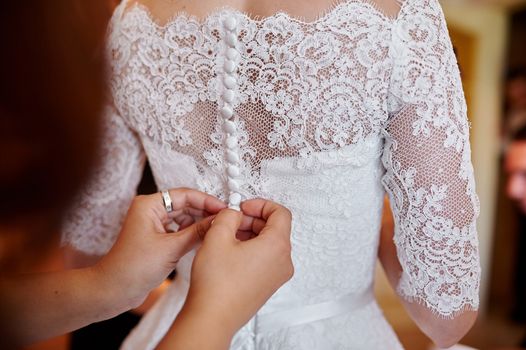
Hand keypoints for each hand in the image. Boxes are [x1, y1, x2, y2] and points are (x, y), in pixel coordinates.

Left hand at [93, 188, 226, 308]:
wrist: (114, 290)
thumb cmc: (133, 268)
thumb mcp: (171, 248)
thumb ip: (197, 233)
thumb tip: (218, 221)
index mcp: (148, 205)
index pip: (184, 195)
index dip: (206, 201)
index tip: (223, 208)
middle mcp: (150, 210)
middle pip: (185, 204)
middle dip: (204, 212)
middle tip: (224, 220)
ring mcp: (153, 224)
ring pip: (183, 217)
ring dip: (199, 223)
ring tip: (217, 230)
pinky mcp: (156, 237)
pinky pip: (179, 229)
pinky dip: (191, 233)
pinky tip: (204, 239)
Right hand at [180, 199, 293, 335]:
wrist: (212, 318)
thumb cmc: (217, 284)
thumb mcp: (218, 235)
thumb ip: (229, 215)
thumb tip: (234, 213)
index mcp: (277, 246)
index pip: (281, 213)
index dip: (261, 204)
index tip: (244, 207)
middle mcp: (283, 262)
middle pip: (276, 228)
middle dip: (253, 220)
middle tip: (232, 220)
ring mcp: (277, 276)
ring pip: (270, 244)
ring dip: (251, 234)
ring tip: (227, 237)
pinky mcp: (268, 285)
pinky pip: (266, 259)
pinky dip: (252, 249)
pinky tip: (230, 253)